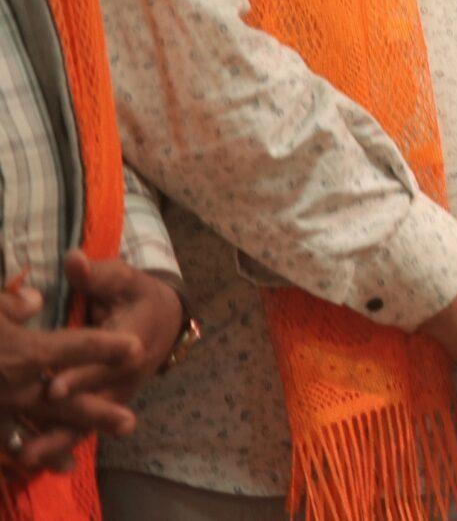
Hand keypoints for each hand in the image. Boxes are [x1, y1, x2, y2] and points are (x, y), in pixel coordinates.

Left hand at [7, 256, 186, 472]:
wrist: (166, 319)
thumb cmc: (137, 296)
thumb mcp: (124, 280)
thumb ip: (97, 275)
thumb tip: (73, 260)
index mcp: (132, 343)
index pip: (103, 364)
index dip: (79, 377)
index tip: (54, 388)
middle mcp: (125, 376)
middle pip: (93, 405)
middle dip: (63, 423)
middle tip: (33, 442)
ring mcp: (117, 395)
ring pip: (87, 425)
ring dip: (57, 443)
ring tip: (25, 459)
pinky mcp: (107, 406)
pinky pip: (84, 429)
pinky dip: (60, 446)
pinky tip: (32, 460)